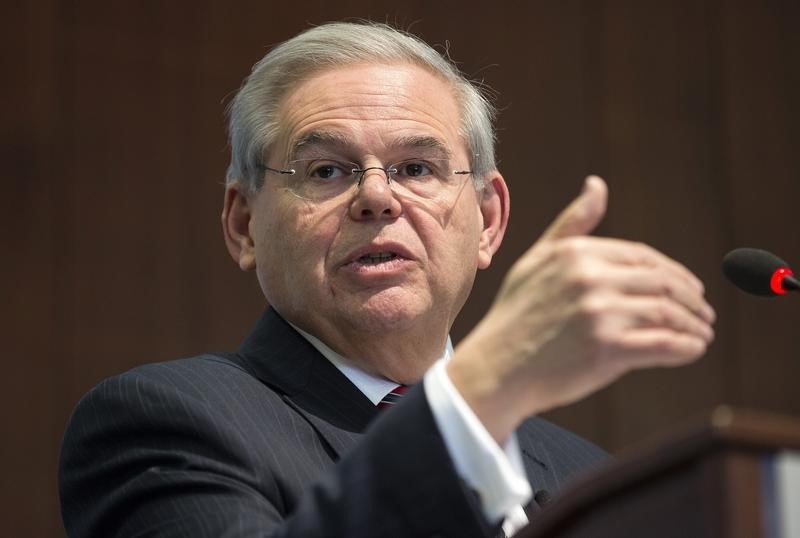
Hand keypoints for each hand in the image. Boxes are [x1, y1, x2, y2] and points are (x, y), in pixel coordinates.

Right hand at [448, 176, 715, 442]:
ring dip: (694, 325)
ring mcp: (600, 314)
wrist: (496, 369)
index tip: (689, 289)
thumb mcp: (537, 260)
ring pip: (669, 313)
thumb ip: (572, 225)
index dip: (674, 273)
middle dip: (692, 299)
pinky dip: (687, 347)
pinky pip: (664, 344)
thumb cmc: (516, 317)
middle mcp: (589, 278)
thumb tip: (597, 185)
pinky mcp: (607, 350)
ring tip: (702, 333)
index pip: (643, 257)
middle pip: (663, 282)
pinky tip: (693, 349)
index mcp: (576, 253)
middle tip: (704, 313)